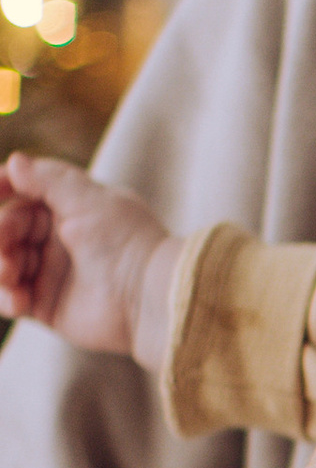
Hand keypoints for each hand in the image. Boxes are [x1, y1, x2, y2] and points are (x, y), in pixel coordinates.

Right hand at [0, 154, 175, 359]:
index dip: (2, 188)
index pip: (23, 192)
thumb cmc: (126, 241)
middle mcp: (57, 238)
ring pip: (3, 262)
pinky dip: (5, 298)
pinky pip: (10, 298)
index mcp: (70, 206)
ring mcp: (50, 272)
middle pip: (6, 227)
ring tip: (8, 274)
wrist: (149, 297)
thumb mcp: (88, 199)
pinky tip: (18, 301)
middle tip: (5, 243)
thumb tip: (15, 161)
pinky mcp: (46, 305)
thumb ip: (48, 179)